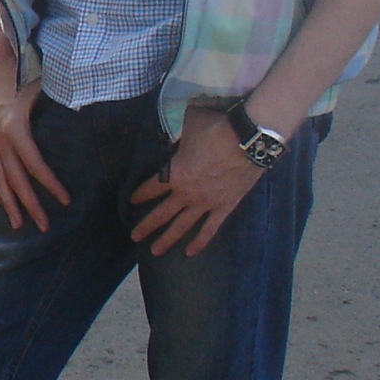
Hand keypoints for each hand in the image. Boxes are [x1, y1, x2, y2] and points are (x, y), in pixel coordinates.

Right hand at [0, 18, 68, 231]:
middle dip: (31, 204)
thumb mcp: (46, 87)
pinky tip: (0, 202)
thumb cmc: (26, 74)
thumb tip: (94, 110)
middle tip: (45, 226)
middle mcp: (0, 138)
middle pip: (16, 179)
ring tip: (20, 225)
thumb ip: (66, 100)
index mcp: (16, 128)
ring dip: (10, 203)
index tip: (66, 200)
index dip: (50, 184)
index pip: (35, 165)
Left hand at [128, 107, 261, 256]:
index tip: (130, 200)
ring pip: (183, 226)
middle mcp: (187, 193)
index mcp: (175, 173)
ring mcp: (206, 203)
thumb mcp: (188, 126)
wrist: (248, 137)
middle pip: (162, 213)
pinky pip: (210, 228)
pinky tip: (190, 253)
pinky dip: (200, 241)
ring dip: (168, 239)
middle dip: (146, 225)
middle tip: (134, 236)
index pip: (151, 187)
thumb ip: (178, 135)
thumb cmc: (216, 127)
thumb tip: (175, 133)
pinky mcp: (225, 207)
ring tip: (155, 251)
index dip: (139, 193)